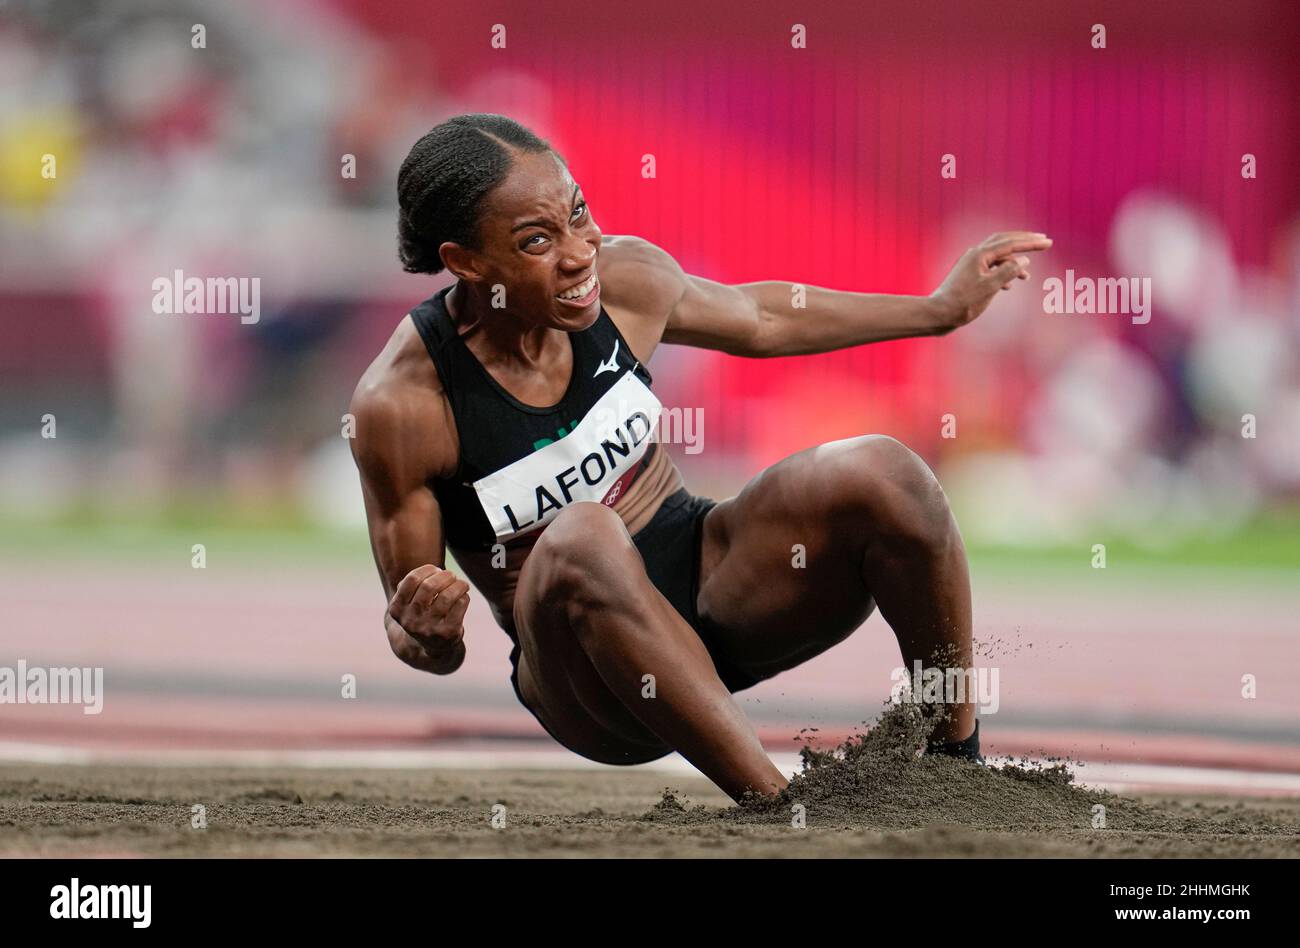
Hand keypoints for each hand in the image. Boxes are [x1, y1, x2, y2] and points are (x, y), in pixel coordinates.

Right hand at [387, 564, 469, 655]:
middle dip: (444, 576)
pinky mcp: (448, 634)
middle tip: (452, 575)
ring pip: (447, 596)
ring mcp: (429, 629)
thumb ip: (411, 585)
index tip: (436, 570)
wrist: (432, 647)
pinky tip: (463, 596)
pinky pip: (460, 605)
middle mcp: (410, 621)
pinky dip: (464, 596)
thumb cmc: (422, 615)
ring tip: (462, 584)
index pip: (412, 580)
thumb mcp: (408, 603)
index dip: (427, 570)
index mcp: (397, 609)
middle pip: (429, 586)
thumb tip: (432, 571)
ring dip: (458, 585)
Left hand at [929, 231, 1051, 332]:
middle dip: (1024, 241)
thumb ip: (1008, 272)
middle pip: (1003, 241)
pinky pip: (990, 268)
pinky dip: (1002, 273)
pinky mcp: (968, 276)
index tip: (1048, 242)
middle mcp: (974, 255)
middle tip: (1042, 241)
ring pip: (997, 257)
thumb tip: (1023, 259)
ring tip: (1028, 277)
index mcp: (980, 255)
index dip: (1031, 243)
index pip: (1011, 243)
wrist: (938, 314)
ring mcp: (970, 264)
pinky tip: (1009, 287)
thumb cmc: (963, 303)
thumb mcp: (990, 287)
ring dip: (1014, 263)